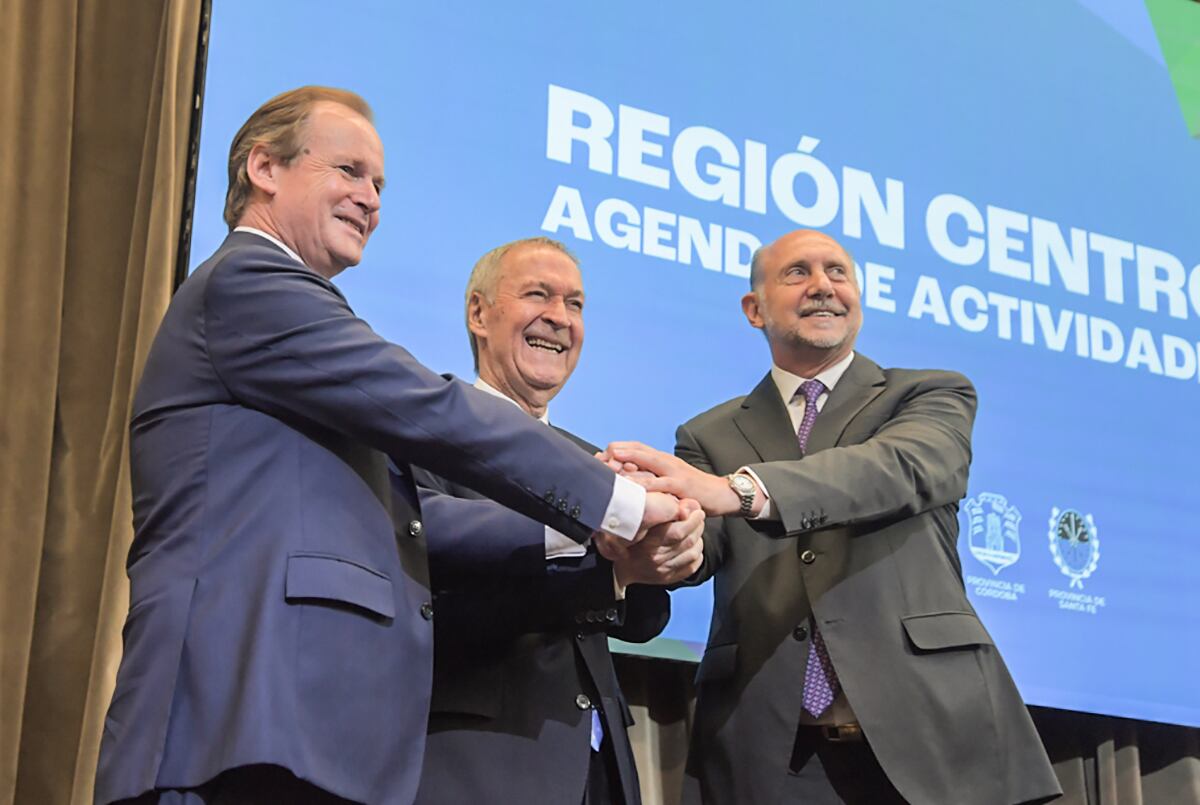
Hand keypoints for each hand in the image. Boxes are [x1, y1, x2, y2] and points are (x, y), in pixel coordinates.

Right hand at [598, 500, 705, 586]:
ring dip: (698, 540)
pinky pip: (691, 567)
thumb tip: (687, 504)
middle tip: (699, 518)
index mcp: (648, 542)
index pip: (679, 531)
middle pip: (688, 541)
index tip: (697, 511)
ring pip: (692, 553)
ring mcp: (662, 570)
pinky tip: (693, 547)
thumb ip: (664, 510)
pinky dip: (697, 555)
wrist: (620, 567)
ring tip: (696, 532)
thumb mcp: (643, 520)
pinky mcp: (667, 578)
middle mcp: (655, 557)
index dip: (693, 520)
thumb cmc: (631, 538)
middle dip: (698, 527)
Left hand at [604, 441, 749, 516]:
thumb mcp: (669, 480)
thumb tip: (626, 480)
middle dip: (616, 455)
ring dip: (628, 469)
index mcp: (661, 459)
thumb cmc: (692, 489)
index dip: (616, 450)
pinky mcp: (683, 487)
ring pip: (648, 466)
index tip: (598, 458)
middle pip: (638, 452)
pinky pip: (664, 486)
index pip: (635, 448)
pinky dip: (649, 488)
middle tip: (597, 461)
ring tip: (609, 474)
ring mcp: (675, 473)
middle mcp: (666, 462)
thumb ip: (650, 478)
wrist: (722, 494)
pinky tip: (636, 493)